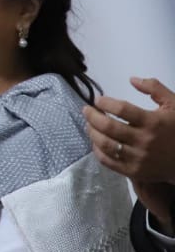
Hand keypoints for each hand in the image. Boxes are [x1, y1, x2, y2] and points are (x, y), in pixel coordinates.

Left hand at [84, 76, 174, 227]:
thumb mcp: (174, 104)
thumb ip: (154, 88)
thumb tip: (132, 79)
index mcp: (154, 122)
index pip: (122, 109)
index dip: (106, 103)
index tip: (98, 100)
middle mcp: (144, 140)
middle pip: (109, 127)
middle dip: (92, 117)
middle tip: (86, 110)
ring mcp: (138, 158)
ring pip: (106, 144)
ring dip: (92, 133)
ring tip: (89, 124)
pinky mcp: (134, 171)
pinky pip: (108, 161)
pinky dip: (97, 151)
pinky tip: (96, 142)